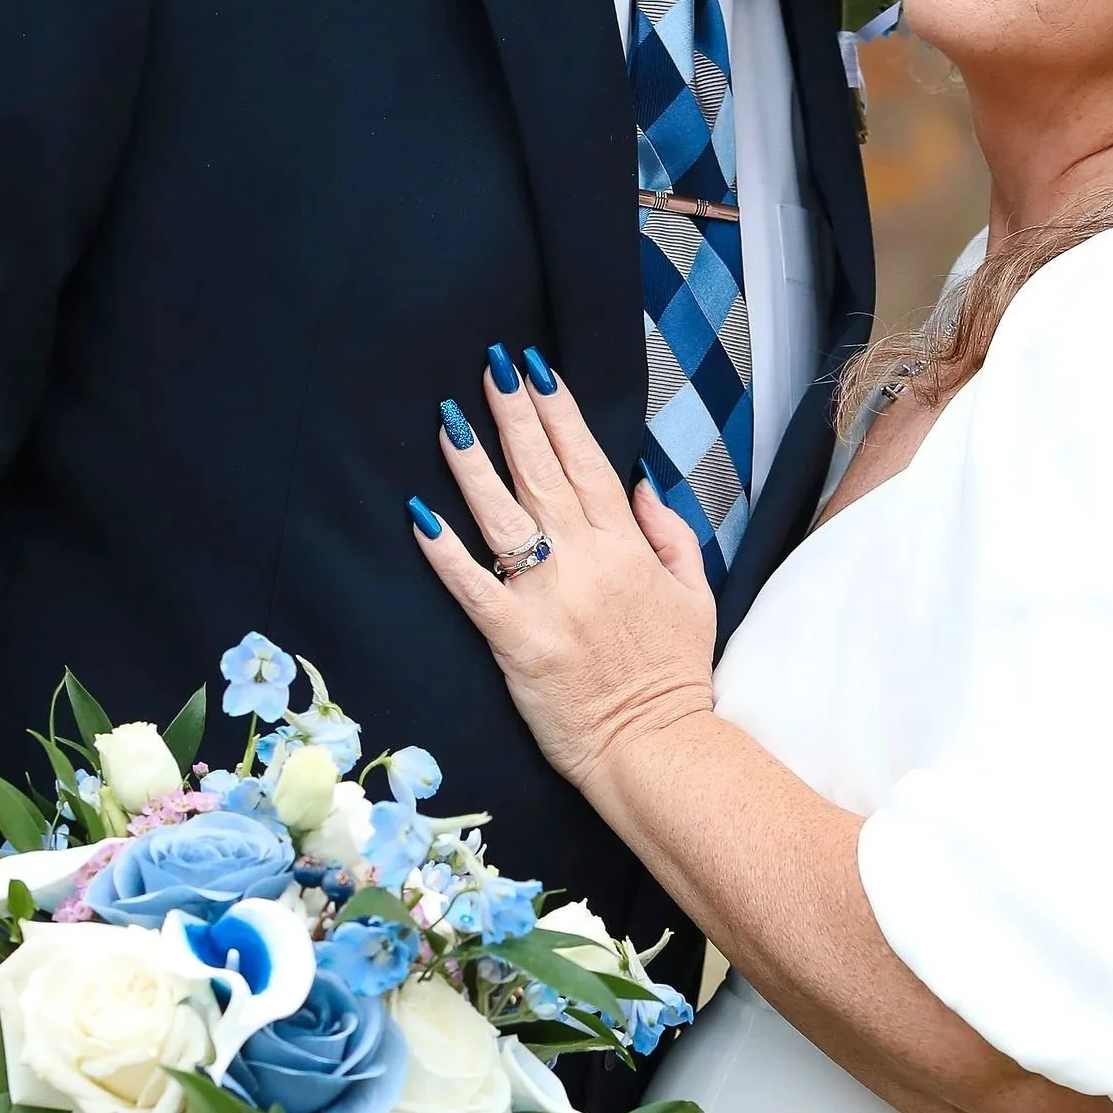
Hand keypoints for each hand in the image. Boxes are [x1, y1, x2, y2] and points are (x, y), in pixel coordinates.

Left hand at [414, 356, 716, 797]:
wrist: (655, 748)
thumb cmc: (673, 673)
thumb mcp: (694, 592)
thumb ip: (669, 532)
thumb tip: (643, 481)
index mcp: (626, 547)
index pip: (587, 461)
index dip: (560, 412)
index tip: (537, 369)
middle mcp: (585, 561)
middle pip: (542, 472)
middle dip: (514, 414)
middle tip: (489, 365)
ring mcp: (547, 598)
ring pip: (502, 516)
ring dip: (472, 464)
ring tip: (447, 419)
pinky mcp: (515, 640)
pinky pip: (472, 586)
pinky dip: (444, 550)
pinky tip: (418, 514)